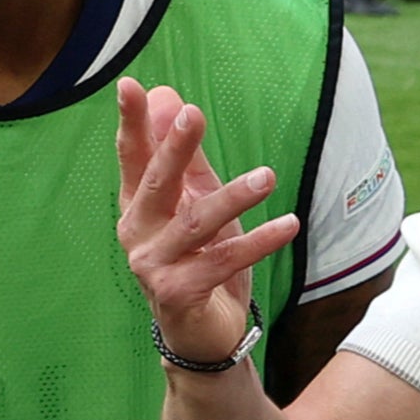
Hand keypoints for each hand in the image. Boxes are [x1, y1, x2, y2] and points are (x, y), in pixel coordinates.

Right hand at [116, 78, 299, 369]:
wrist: (202, 333)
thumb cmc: (199, 259)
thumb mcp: (196, 203)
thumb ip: (185, 157)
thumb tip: (170, 98)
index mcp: (138, 206)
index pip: (133, 157)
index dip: (131, 123)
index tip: (131, 86)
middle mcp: (138, 234)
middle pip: (158, 184)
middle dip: (174, 148)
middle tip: (193, 114)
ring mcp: (154, 266)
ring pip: (197, 223)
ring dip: (234, 197)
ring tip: (267, 177)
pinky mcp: (179, 294)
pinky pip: (224, 261)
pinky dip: (259, 242)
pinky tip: (287, 224)